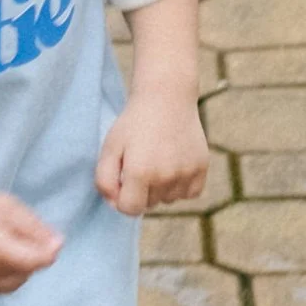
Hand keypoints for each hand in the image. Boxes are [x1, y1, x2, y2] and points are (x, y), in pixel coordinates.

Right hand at [0, 187, 61, 295]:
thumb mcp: (11, 207)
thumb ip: (35, 228)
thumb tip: (57, 246)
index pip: (31, 262)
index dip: (47, 254)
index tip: (55, 243)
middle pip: (26, 273)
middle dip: (32, 258)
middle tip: (22, 238)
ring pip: (16, 283)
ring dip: (21, 268)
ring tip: (8, 245)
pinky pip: (2, 286)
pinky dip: (7, 274)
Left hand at [95, 97, 209, 215]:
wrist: (167, 97)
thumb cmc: (134, 123)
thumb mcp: (109, 147)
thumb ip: (104, 181)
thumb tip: (115, 204)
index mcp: (140, 172)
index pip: (130, 209)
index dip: (122, 197)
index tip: (123, 178)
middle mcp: (165, 176)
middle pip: (150, 204)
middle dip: (142, 190)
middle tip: (142, 161)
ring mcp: (186, 173)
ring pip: (169, 199)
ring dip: (161, 188)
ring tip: (158, 159)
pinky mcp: (201, 168)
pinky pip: (189, 194)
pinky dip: (181, 185)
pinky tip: (174, 164)